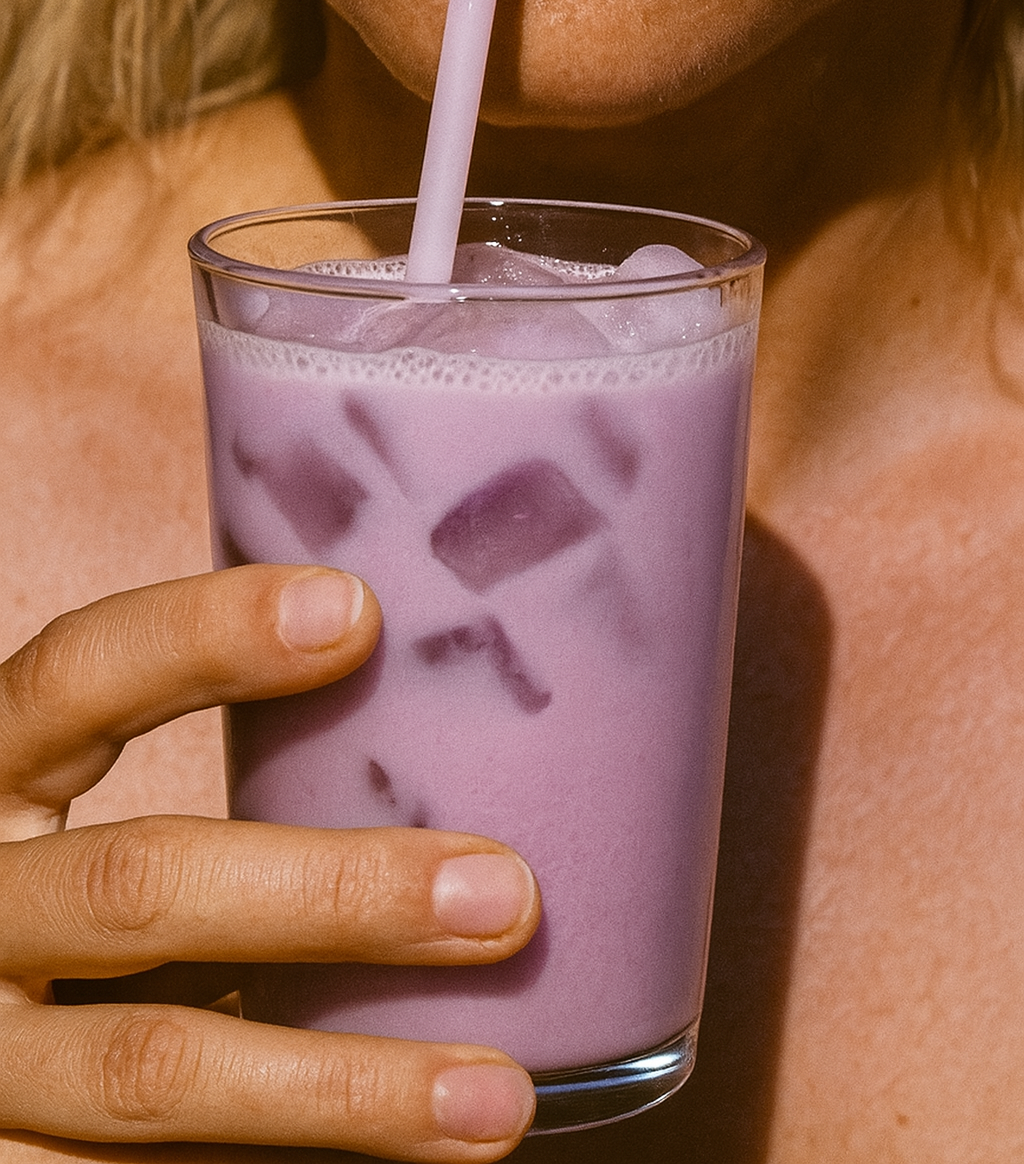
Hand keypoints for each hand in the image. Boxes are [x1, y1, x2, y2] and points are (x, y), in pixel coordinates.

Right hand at [0, 566, 539, 1162]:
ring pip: (152, 1070)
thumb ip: (215, 809)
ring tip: (496, 1100)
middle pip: (142, 883)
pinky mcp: (3, 1161)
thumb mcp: (95, 836)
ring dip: (342, 1087)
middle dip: (336, 893)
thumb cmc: (65, 917)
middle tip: (504, 896)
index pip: (79, 675)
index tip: (357, 612)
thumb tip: (430, 768)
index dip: (204, 636)